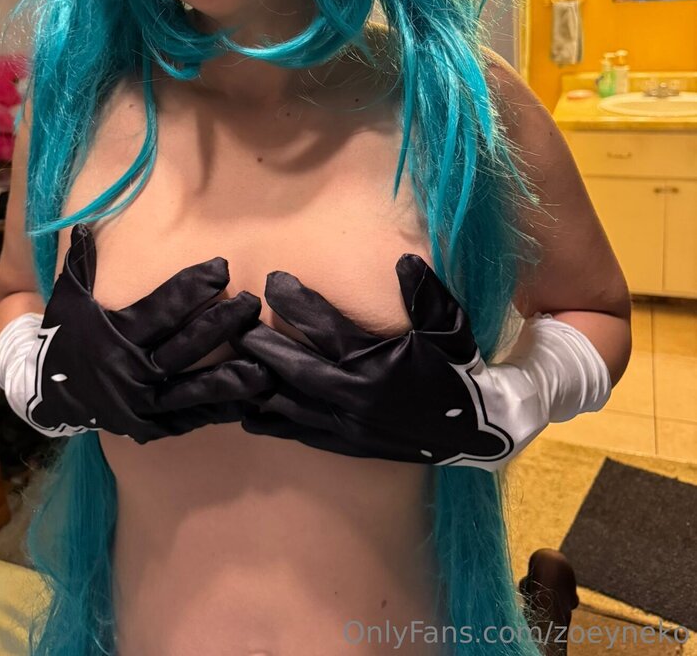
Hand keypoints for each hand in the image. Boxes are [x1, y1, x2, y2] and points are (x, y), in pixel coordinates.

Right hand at [0, 224, 273, 442]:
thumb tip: (81, 224)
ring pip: (194, 390)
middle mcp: (131, 371)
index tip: (222, 268)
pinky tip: (251, 398)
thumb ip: (82, 262)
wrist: (48, 396)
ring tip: (267, 363)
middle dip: (222, 324)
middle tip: (252, 304)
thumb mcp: (69, 298)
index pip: (162, 308)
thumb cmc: (67, 338)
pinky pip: (190, 418)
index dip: (193, 288)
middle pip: (185, 347)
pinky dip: (220, 410)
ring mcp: (143, 404)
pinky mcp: (151, 426)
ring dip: (232, 377)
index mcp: (116, 334)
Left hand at [231, 257, 543, 467]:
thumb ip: (426, 295)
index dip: (294, 301)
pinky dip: (272, 423)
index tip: (272, 281)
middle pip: (293, 366)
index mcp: (376, 361)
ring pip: (289, 402)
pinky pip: (299, 433)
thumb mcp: (449, 327)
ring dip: (258, 382)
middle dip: (260, 342)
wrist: (475, 429)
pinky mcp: (345, 444)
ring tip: (230, 362)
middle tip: (233, 321)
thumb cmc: (458, 369)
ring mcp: (346, 424)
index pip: (324, 326)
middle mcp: (354, 394)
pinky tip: (247, 414)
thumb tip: (405, 261)